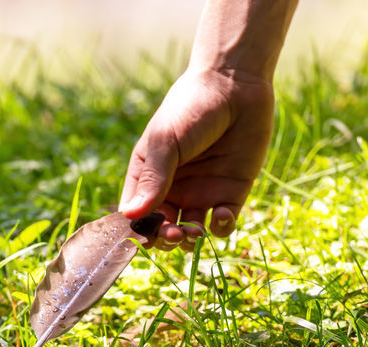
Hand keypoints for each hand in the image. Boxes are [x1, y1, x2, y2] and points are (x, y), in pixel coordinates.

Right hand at [118, 68, 274, 250]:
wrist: (235, 85)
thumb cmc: (191, 107)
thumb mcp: (165, 141)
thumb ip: (152, 178)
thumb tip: (131, 216)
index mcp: (148, 176)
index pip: (137, 215)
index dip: (138, 231)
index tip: (144, 237)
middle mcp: (173, 189)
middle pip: (162, 230)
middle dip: (165, 239)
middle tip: (172, 233)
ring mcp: (202, 193)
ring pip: (191, 234)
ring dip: (190, 240)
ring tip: (193, 230)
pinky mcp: (231, 194)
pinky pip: (222, 225)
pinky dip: (220, 228)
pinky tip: (219, 214)